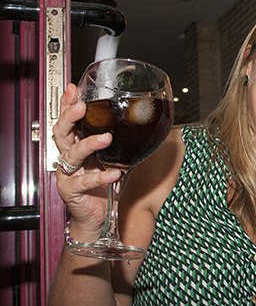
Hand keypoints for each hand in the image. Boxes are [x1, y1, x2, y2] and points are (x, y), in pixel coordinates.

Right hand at [52, 84, 120, 237]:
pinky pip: (84, 181)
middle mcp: (69, 157)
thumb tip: (144, 124)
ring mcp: (69, 174)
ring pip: (71, 153)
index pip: (68, 121)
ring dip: (88, 143)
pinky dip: (100, 176)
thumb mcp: (115, 158)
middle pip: (61, 132)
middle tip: (82, 107)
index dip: (68, 104)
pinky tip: (114, 173)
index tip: (74, 89)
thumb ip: (122, 143)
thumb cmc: (105, 185)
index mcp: (77, 145)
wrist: (99, 215)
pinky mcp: (72, 191)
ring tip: (105, 138)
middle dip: (69, 117)